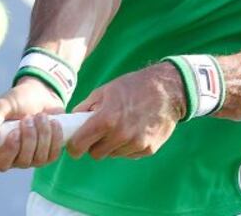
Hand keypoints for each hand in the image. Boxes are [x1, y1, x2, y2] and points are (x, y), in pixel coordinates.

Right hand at [0, 77, 65, 171]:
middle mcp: (12, 157)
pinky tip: (53, 122)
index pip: (0, 162)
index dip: (10, 150)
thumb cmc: (17, 100)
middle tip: (30, 117)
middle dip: (29, 138)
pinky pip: (53, 155)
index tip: (16, 131)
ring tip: (41, 116)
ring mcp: (30, 159)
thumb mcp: (1, 106)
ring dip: (42, 135)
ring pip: (39, 159)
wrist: (40, 94)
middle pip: (22, 161)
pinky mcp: (47, 155)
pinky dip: (55, 138)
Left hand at [67, 62, 185, 159]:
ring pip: (112, 155)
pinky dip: (126, 146)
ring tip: (120, 127)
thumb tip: (72, 119)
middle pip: (96, 154)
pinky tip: (133, 130)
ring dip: (111, 145)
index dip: (74, 146)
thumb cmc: (134, 86)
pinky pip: (128, 154)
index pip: (80, 145)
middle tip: (98, 133)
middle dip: (93, 145)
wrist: (168, 90)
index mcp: (106, 119)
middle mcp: (120, 135)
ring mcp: (136, 144)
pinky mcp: (148, 150)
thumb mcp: (105, 90)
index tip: (74, 144)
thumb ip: (86, 106)